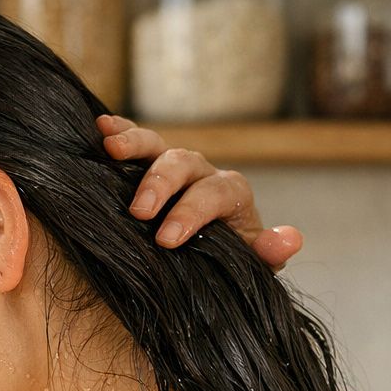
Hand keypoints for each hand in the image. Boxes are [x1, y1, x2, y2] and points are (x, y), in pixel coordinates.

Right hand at [97, 115, 302, 269]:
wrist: (207, 256)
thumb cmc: (225, 259)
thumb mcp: (249, 263)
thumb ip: (268, 253)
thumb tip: (289, 240)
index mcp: (229, 193)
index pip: (213, 194)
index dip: (190, 212)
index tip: (166, 240)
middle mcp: (201, 173)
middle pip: (184, 161)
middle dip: (160, 183)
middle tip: (139, 211)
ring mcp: (172, 167)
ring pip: (157, 145)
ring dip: (134, 142)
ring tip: (110, 147)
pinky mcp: (147, 167)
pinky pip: (136, 143)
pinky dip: (120, 131)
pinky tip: (101, 127)